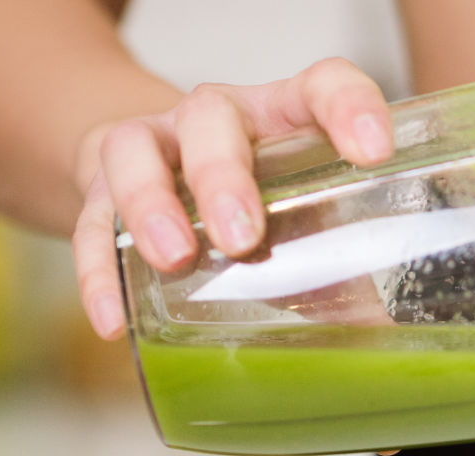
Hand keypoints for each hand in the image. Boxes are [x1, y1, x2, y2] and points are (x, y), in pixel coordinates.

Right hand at [70, 58, 392, 339]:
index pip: (323, 86)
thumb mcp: (306, 226)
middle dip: (224, 177)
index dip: (350, 109)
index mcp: (284, 118)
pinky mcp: (97, 188)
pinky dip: (98, 273)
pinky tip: (114, 320)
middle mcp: (217, 119)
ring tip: (173, 259)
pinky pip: (90, 222)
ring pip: (135, 151)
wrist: (160, 180)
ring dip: (151, 205)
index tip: (373, 152)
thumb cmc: (257, 205)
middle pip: (212, 119)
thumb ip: (346, 278)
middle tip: (243, 238)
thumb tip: (383, 351)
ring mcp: (152, 146)